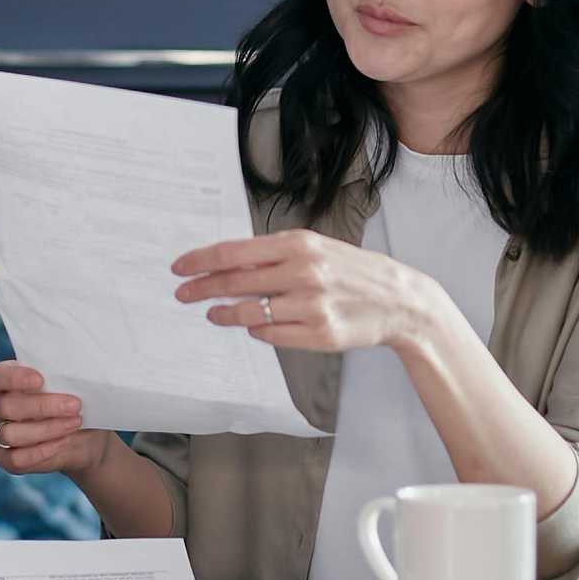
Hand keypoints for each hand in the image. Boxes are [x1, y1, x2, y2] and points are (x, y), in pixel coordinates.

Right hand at [0, 361, 109, 477]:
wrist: (84, 436)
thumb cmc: (72, 402)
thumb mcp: (70, 385)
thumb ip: (61, 378)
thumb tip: (74, 373)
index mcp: (2, 380)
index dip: (14, 378)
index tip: (40, 380)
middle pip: (5, 406)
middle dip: (42, 406)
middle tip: (74, 405)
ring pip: (10, 434)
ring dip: (46, 429)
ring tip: (74, 423)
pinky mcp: (5, 459)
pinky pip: (16, 459)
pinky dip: (42, 451)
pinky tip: (63, 441)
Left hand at [172, 229, 438, 353]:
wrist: (399, 300)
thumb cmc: (351, 271)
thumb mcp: (315, 249)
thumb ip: (273, 256)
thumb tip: (225, 265)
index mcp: (298, 244)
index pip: (234, 253)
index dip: (200, 261)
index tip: (179, 268)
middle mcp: (303, 272)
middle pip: (234, 282)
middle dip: (201, 289)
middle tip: (182, 294)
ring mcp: (312, 305)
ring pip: (249, 313)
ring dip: (224, 314)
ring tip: (213, 314)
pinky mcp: (319, 334)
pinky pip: (271, 335)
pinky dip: (257, 330)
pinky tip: (253, 326)